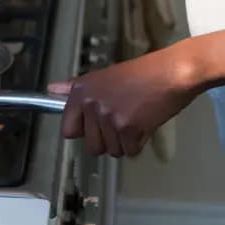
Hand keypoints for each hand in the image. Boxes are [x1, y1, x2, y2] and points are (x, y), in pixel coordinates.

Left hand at [48, 47, 200, 157]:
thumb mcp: (104, 76)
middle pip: (92, 146)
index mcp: (82, 91)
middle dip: (108, 140)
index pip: (68, 130)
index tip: (95, 125)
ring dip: (125, 142)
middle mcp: (92, 105)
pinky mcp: (128, 129)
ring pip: (112, 150)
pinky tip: (145, 123)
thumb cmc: (142, 73)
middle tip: (123, 120)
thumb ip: (77, 88)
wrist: (172, 72)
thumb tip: (51, 89)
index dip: (84, 131)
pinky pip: (130, 152)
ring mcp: (109, 118)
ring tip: (136, 118)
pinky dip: (140, 143)